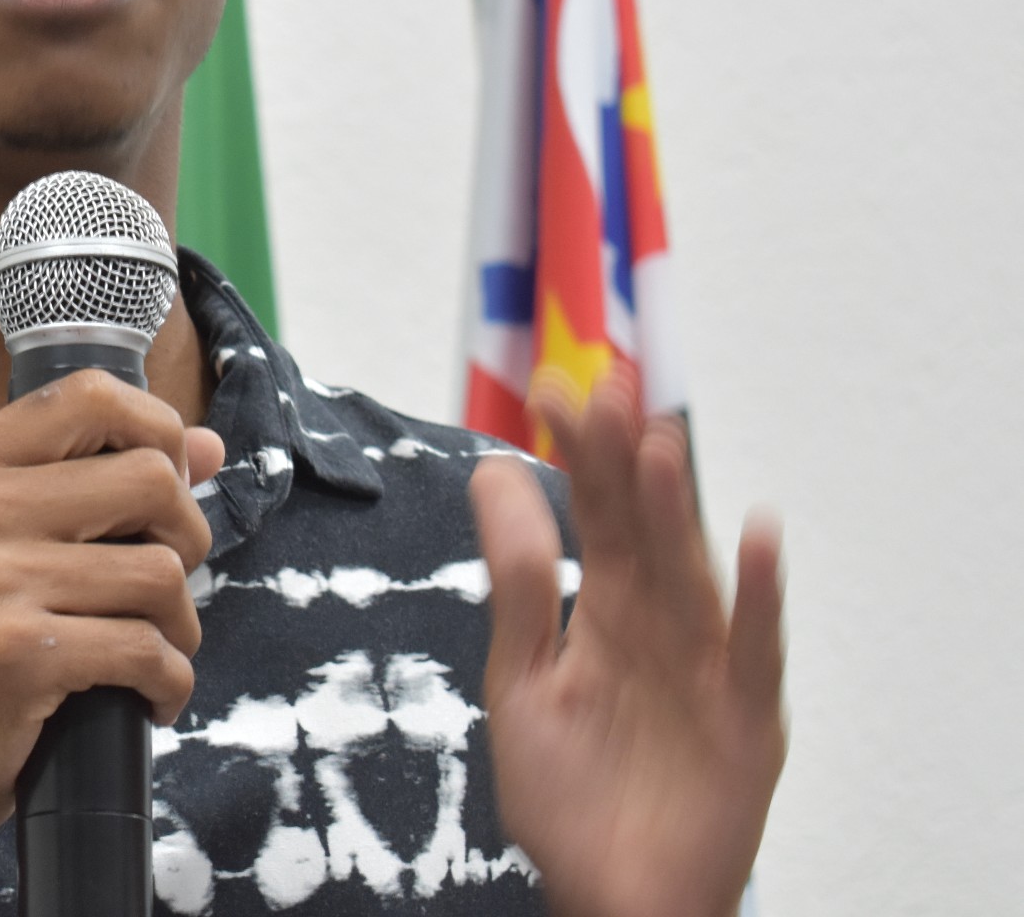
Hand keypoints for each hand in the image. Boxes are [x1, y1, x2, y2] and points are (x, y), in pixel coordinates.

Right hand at [0, 370, 227, 916]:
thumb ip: (93, 484)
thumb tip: (205, 445)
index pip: (93, 394)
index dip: (157, 433)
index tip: (161, 494)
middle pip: (152, 478)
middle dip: (186, 540)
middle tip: (159, 591)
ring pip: (163, 572)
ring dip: (180, 627)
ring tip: (147, 654)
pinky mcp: (17, 651)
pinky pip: (150, 650)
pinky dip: (167, 684)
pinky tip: (142, 700)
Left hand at [472, 367, 786, 916]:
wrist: (613, 895)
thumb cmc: (572, 795)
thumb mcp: (524, 680)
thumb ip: (517, 582)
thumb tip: (494, 471)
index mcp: (608, 611)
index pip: (592, 513)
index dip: (577, 453)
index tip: (555, 387)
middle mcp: (661, 626)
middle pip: (642, 530)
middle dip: (623, 460)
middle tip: (607, 383)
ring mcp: (706, 668)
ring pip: (690, 574)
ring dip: (675, 509)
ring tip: (656, 440)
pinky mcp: (745, 720)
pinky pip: (752, 649)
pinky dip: (755, 596)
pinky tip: (754, 535)